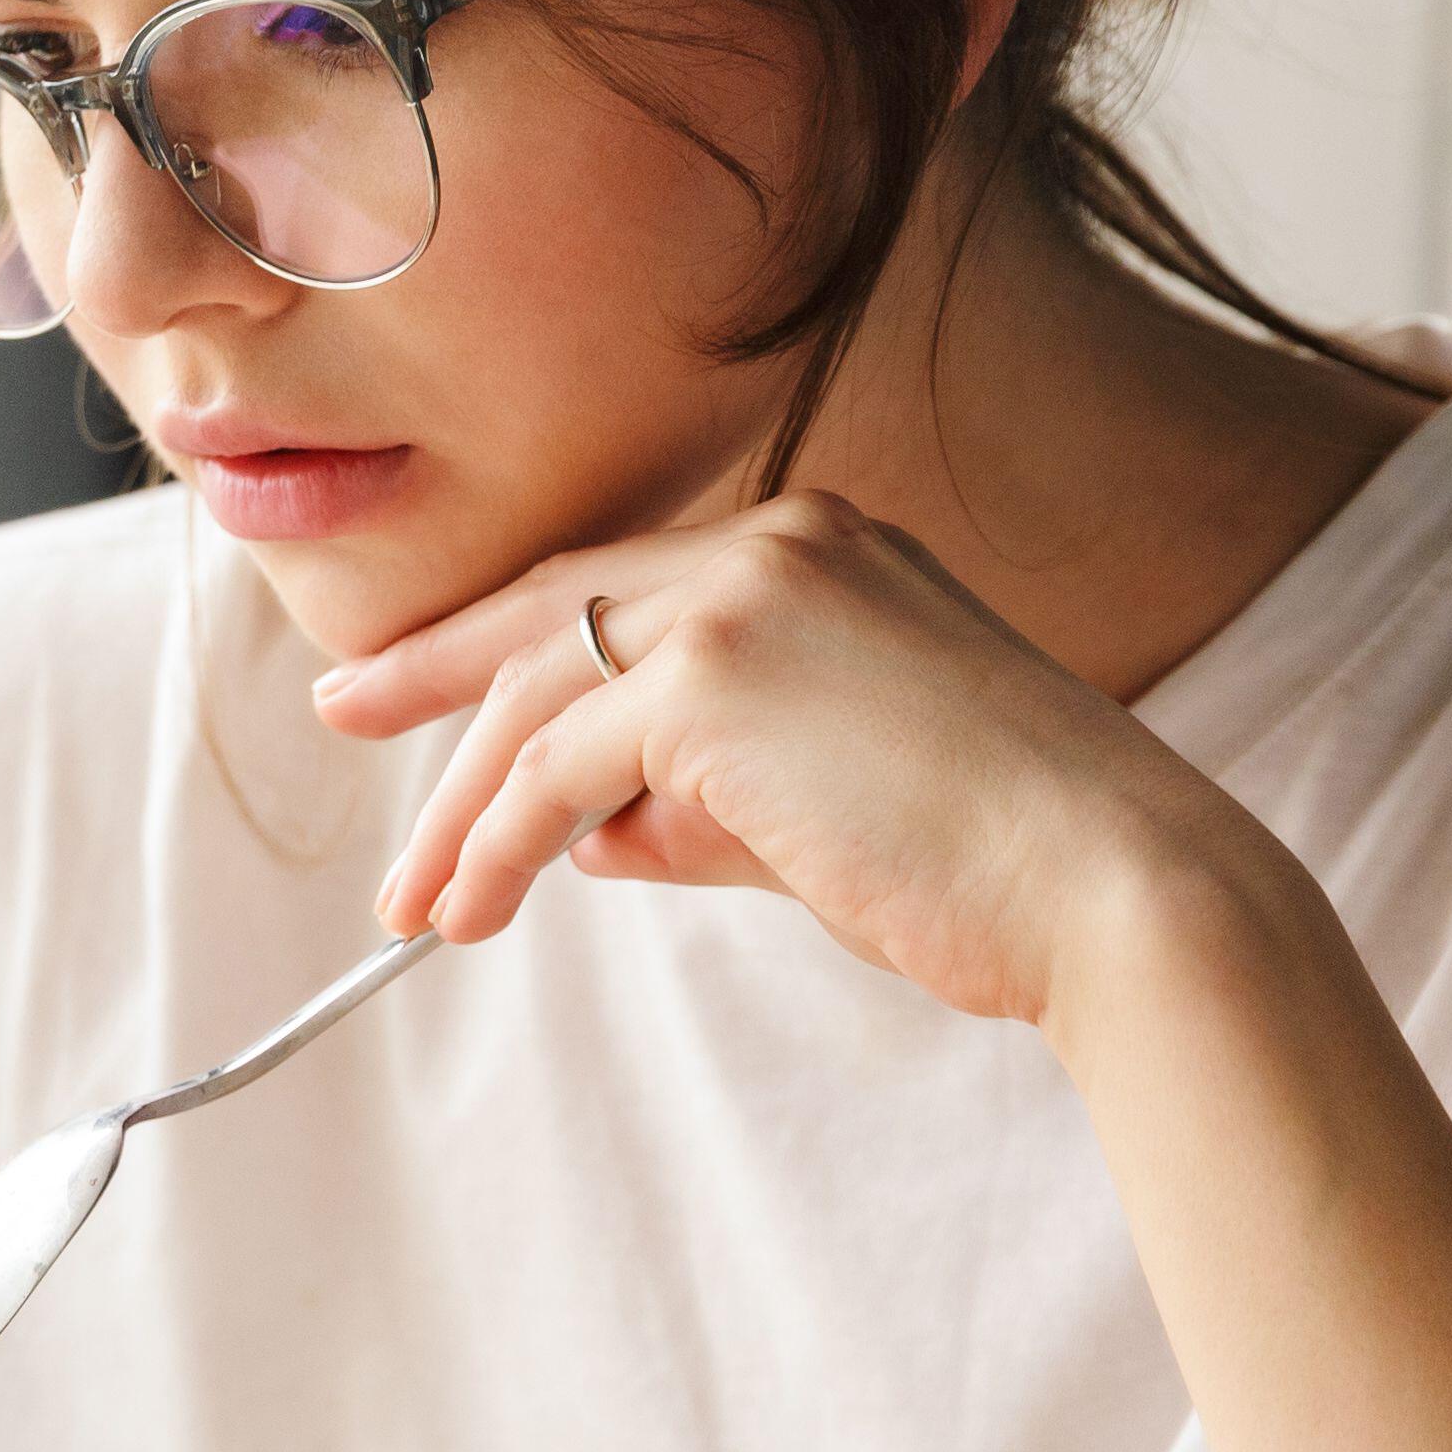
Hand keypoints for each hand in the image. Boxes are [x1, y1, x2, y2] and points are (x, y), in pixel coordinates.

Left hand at [312, 491, 1258, 1026]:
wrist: (1112, 888)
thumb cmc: (991, 865)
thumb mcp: (820, 812)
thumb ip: (699, 805)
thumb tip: (589, 837)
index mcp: (816, 548)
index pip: (618, 587)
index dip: (504, 638)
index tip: (413, 681)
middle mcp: (776, 542)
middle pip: (552, 613)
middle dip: (434, 678)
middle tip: (339, 715)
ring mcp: (744, 596)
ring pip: (537, 694)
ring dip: (461, 807)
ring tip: (419, 903)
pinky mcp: (714, 678)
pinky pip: (556, 767)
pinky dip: (498, 843)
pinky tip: (474, 908)